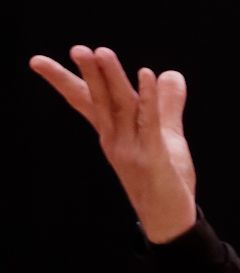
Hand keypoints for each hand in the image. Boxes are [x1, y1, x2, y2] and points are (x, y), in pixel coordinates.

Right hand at [30, 47, 195, 244]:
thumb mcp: (165, 138)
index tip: (36, 62)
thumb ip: (166, 105)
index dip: (62, 80)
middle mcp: (116, 139)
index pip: (84, 101)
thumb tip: (170, 74)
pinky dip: (148, 99)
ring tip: (102, 53)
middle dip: (88, 74)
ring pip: (121, 107)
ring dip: (112, 79)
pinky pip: (149, 124)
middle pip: (99, 100)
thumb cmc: (165, 181)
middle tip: (77, 50)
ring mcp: (132, 149)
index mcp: (112, 132)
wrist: (170, 223)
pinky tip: (146, 75)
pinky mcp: (153, 159)